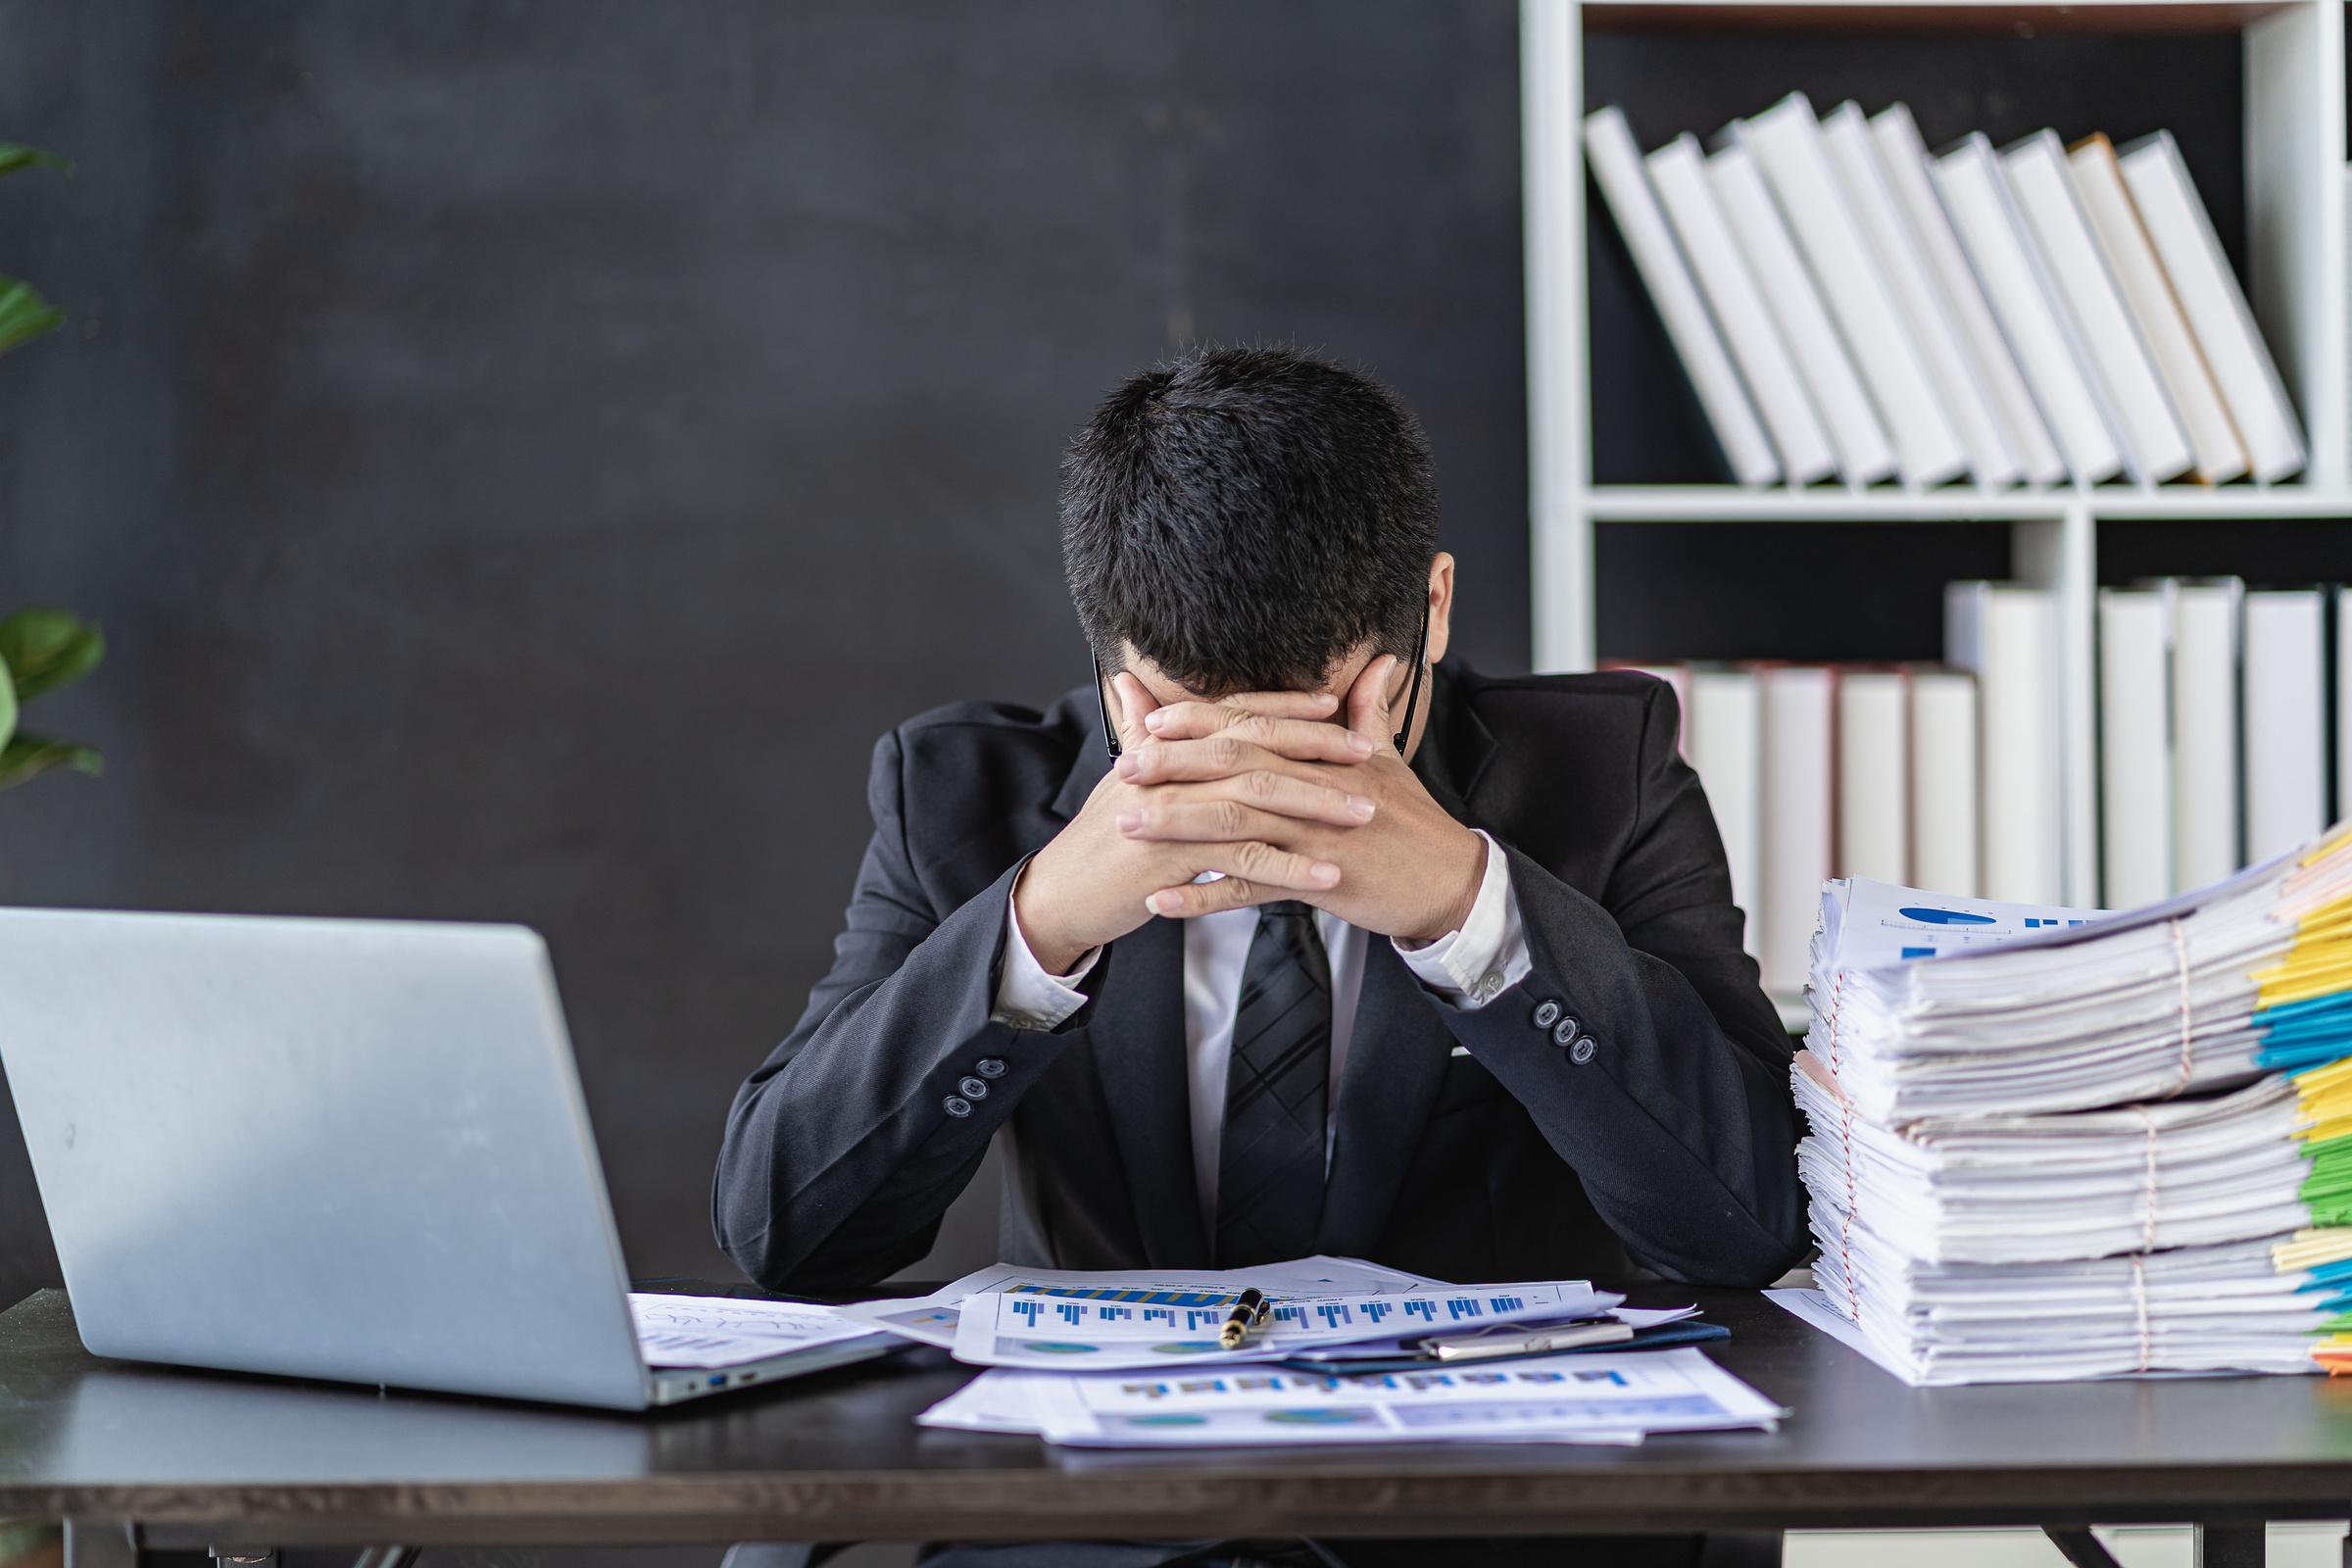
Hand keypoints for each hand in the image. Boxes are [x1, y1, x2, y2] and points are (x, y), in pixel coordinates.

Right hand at [1013, 674, 1382, 973]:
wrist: (1059, 895)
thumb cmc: (1101, 841)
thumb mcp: (1124, 780)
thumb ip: (1137, 730)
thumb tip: (1130, 682)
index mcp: (1163, 750)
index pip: (1232, 716)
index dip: (1282, 708)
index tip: (1332, 704)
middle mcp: (1168, 773)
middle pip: (1252, 749)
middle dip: (1314, 749)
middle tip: (1367, 754)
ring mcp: (1170, 814)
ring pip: (1254, 800)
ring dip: (1314, 806)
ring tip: (1363, 814)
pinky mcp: (1172, 860)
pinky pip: (1240, 860)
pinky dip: (1287, 867)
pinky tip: (1326, 877)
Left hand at [1118, 657, 1487, 944]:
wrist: (1451, 879)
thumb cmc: (1415, 820)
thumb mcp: (1391, 758)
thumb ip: (1371, 709)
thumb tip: (1379, 662)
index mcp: (1323, 755)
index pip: (1251, 727)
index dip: (1201, 721)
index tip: (1153, 719)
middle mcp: (1314, 787)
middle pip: (1233, 767)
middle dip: (1173, 765)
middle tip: (1123, 767)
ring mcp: (1314, 834)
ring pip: (1234, 824)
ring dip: (1175, 825)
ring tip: (1126, 826)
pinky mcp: (1317, 880)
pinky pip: (1249, 889)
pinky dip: (1202, 895)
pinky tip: (1161, 901)